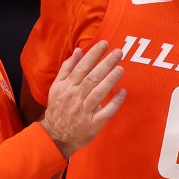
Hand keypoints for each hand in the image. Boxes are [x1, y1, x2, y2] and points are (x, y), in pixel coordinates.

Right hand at [39, 40, 125, 157]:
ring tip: (121, 68)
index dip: (94, 55)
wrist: (55, 135)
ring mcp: (84, 111)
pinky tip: (123, 92)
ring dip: (110, 80)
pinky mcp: (93, 124)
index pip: (82, 67)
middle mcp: (75, 97)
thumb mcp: (57, 87)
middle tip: (119, 52)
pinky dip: (114, 102)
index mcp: (67, 86)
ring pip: (98, 93)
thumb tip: (78, 51)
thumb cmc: (58, 108)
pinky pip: (106, 112)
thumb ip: (67, 68)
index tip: (105, 44)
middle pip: (92, 78)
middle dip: (106, 63)